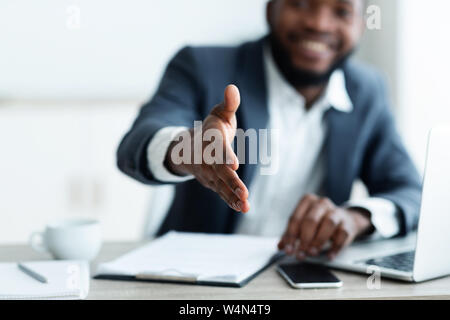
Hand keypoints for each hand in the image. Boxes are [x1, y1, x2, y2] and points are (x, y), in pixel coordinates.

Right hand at [165, 85, 249, 212]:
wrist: (188, 147)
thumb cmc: (211, 128)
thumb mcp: (219, 114)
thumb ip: (228, 104)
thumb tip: (232, 87)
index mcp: (210, 140)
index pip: (217, 148)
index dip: (225, 155)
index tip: (234, 164)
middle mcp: (207, 158)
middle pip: (219, 171)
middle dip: (231, 182)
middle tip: (244, 192)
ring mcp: (208, 172)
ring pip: (220, 185)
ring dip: (232, 196)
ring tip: (245, 205)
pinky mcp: (212, 182)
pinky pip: (221, 192)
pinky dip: (230, 200)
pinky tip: (242, 208)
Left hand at [278, 194, 372, 259]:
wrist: (345, 220)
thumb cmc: (320, 222)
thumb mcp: (303, 224)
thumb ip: (292, 234)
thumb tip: (281, 246)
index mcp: (308, 201)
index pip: (295, 218)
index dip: (290, 235)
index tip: (288, 249)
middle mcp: (322, 204)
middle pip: (311, 220)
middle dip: (304, 239)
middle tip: (300, 253)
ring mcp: (336, 212)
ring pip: (328, 224)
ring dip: (318, 241)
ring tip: (312, 253)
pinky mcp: (347, 224)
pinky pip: (342, 235)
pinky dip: (335, 247)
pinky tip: (329, 255)